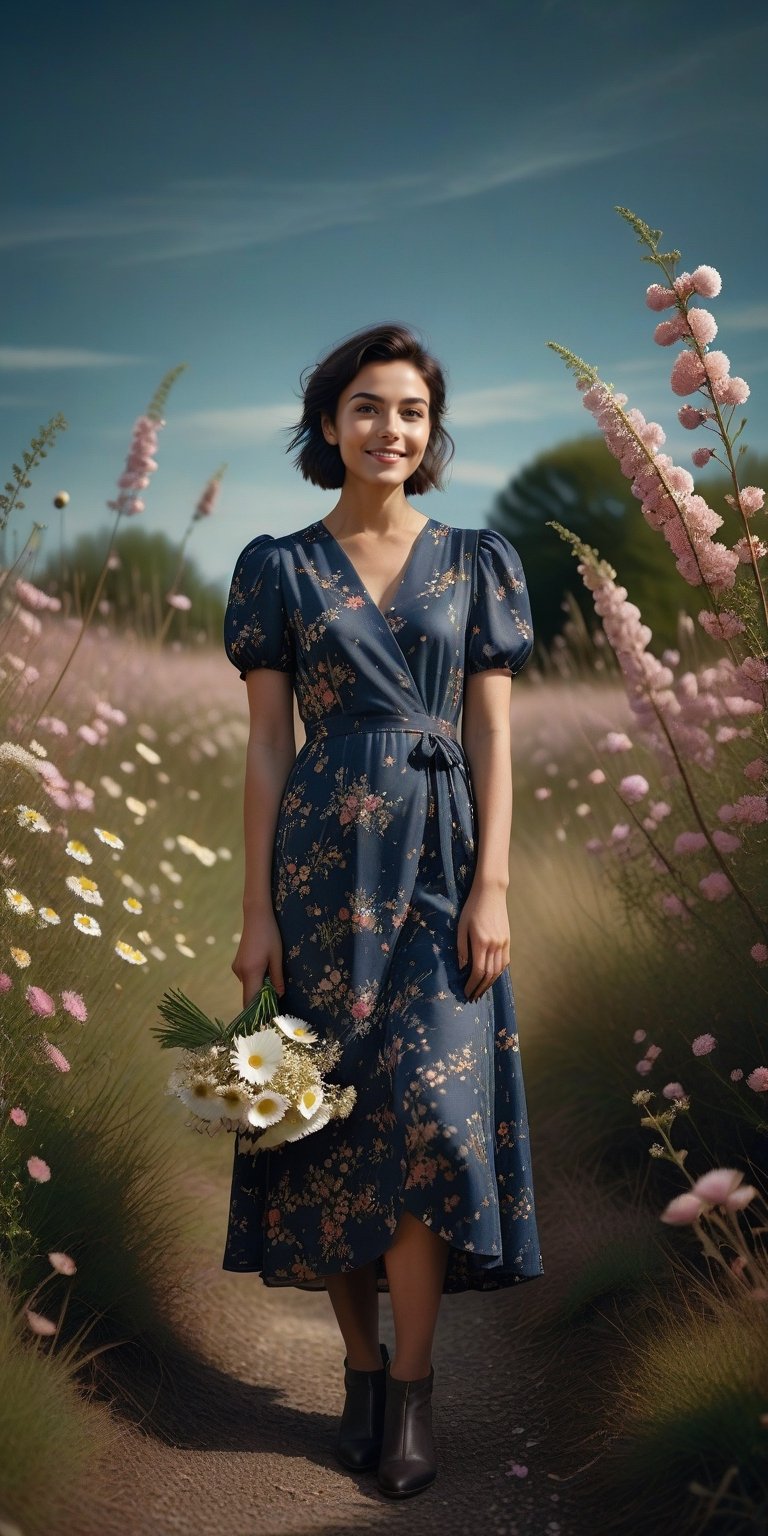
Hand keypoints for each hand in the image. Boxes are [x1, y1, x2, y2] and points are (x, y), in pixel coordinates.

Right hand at [232, 909, 285, 1008]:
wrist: (256, 916)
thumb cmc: (270, 935)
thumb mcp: (277, 957)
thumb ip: (277, 978)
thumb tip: (279, 996)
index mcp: (251, 972)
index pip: (250, 1001)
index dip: (257, 1012)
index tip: (267, 1019)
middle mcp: (240, 972)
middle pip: (248, 995)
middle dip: (260, 1002)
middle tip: (275, 1005)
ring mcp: (237, 968)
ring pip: (249, 987)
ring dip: (259, 989)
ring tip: (274, 985)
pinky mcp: (237, 963)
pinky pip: (247, 979)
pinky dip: (256, 981)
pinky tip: (266, 972)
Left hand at [457, 882, 509, 1001]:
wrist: (491, 892)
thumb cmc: (472, 907)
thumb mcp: (461, 926)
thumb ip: (461, 948)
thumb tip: (462, 968)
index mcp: (481, 942)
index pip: (478, 971)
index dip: (472, 984)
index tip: (466, 992)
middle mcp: (495, 945)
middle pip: (489, 974)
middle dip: (480, 988)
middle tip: (473, 997)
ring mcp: (503, 943)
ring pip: (499, 970)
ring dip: (490, 983)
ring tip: (481, 991)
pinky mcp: (508, 940)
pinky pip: (505, 961)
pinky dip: (498, 972)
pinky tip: (492, 977)